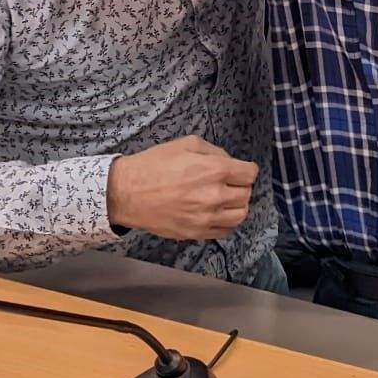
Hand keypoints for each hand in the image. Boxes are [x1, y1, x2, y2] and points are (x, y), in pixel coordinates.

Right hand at [105, 136, 258, 239]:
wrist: (127, 192)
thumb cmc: (154, 164)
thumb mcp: (186, 144)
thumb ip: (214, 151)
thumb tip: (229, 162)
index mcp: (214, 170)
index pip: (250, 174)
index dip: (246, 169)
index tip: (240, 169)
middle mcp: (214, 196)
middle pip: (247, 194)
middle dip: (241, 186)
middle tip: (229, 182)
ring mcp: (206, 218)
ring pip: (240, 215)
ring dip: (237, 205)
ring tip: (225, 199)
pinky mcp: (196, 233)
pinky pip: (224, 231)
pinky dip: (225, 222)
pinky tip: (215, 213)